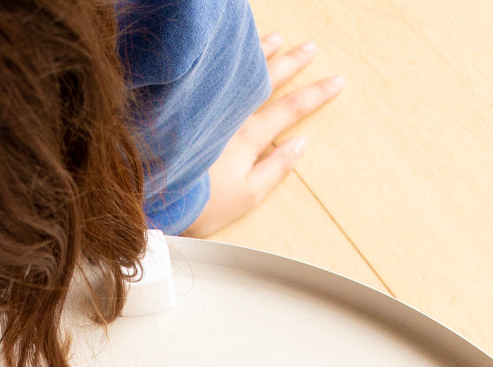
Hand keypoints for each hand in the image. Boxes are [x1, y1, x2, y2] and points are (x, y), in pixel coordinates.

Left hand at [183, 35, 343, 237]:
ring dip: (261, 53)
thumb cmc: (199, 202)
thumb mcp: (246, 195)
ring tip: (277, 39)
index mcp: (249, 136)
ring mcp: (207, 107)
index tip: (337, 80)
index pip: (290, 110)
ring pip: (240, 71)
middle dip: (293, 63)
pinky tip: (229, 53)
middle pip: (268, 81)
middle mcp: (230, 114)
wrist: (155, 195)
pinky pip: (211, 73)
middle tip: (311, 48)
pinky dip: (227, 59)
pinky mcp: (185, 106)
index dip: (316, 94)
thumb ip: (275, 168)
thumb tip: (300, 143)